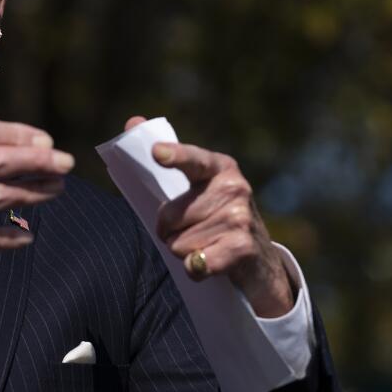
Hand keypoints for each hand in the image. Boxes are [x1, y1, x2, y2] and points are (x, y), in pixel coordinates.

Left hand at [124, 116, 294, 317]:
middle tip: (191, 231)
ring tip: (206, 245)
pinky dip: (195, 270)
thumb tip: (132, 121)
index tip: (158, 153)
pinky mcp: (243, 247)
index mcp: (219, 166)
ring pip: (178, 244)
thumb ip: (166, 156)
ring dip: (184, 251)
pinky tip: (211, 264)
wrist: (259, 260)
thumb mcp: (196, 186)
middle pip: (168, 217)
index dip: (175, 156)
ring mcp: (241, 217)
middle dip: (169, 231)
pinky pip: (195, 264)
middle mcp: (234, 187)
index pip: (192, 160)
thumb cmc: (213, 218)